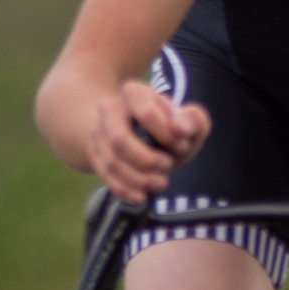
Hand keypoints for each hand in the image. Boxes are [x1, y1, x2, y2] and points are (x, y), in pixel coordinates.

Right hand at [86, 79, 210, 204]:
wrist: (142, 134)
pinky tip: (142, 196)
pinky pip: (104, 176)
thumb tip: (181, 129)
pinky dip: (125, 190)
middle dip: (147, 160)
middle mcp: (109, 110)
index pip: (146, 113)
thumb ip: (194, 120)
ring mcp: (98, 133)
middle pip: (119, 140)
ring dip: (139, 179)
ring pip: (111, 162)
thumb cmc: (169, 127)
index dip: (167, 135)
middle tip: (168, 166)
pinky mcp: (94, 155)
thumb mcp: (188, 120)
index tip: (183, 144)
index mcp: (134, 93)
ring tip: (161, 182)